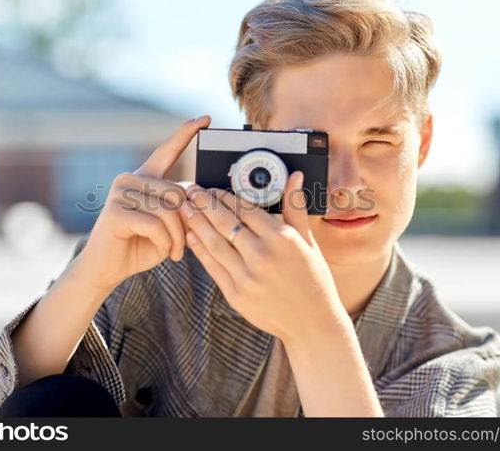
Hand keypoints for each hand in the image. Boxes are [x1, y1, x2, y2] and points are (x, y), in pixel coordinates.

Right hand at [74, 115, 210, 292]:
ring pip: (171, 210)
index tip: (205, 118)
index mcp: (144, 178)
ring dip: (178, 237)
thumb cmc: (139, 247)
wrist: (106, 270)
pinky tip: (164, 252)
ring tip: (174, 252)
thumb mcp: (168, 226)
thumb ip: (181, 210)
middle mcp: (130, 179)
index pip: (167, 151)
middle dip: (187, 223)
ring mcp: (120, 192)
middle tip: (183, 246)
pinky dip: (166, 243)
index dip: (186, 133)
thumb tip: (200, 200)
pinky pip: (157, 225)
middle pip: (179, 193)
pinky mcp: (115, 211)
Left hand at [181, 171, 346, 343]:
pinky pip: (213, 267)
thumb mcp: (308, 242)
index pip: (246, 209)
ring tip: (186, 209)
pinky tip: (192, 237)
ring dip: (197, 223)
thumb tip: (294, 176)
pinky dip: (200, 250)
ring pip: (214, 243)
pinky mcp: (236, 295)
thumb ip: (295, 208)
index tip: (213, 188)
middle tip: (191, 191)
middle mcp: (263, 256)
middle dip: (204, 203)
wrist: (312, 324)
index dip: (225, 196)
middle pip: (225, 222)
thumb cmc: (313, 280)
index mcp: (282, 238)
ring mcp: (247, 277)